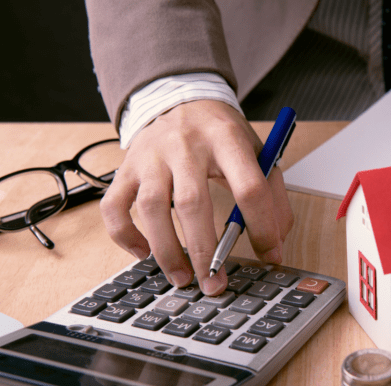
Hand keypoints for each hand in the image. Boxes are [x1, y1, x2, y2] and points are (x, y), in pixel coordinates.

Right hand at [100, 100, 293, 294]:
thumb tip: (276, 244)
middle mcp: (185, 145)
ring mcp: (151, 156)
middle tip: (214, 283)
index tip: (268, 255)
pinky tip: (143, 253)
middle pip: (192, 202)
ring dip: (166, 249)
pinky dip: (125, 236)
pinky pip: (115, 207)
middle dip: (204, 249)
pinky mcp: (126, 168)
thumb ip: (272, 195)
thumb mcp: (257, 152)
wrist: (180, 98)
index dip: (262, 226)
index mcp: (226, 139)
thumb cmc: (221, 134)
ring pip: (151, 207)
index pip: (249, 187)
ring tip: (182, 277)